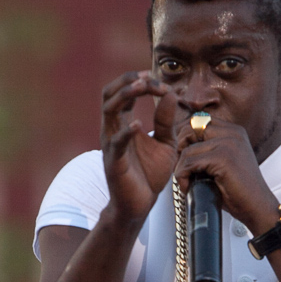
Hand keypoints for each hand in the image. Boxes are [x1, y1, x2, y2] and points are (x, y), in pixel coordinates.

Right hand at [101, 71, 178, 223]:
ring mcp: (111, 144)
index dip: (141, 82)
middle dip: (127, 81)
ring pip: (109, 111)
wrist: (140, 204)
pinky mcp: (114, 161)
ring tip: (143, 87)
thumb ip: (166, 120)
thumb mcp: (165, 142)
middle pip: (109, 94)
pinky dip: (126, 131)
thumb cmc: (150, 173)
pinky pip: (116, 142)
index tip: (161, 82)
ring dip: (125, 95)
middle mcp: (113, 129)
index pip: (125, 92)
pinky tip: (139, 124)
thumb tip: (171, 93)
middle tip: (148, 76)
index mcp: (124, 123)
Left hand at [173, 116, 279, 235]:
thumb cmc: (238, 190)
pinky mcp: (223, 158)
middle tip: (184, 170)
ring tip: (187, 183)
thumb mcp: (224, 162)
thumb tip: (181, 144)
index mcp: (234, 131)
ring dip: (180, 168)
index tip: (186, 159)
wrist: (257, 206)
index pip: (198, 121)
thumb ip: (209, 148)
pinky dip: (183, 177)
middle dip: (180, 150)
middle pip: (189, 129)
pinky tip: (188, 188)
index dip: (186, 138)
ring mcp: (228, 143)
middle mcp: (232, 132)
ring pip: (187, 149)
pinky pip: (189, 162)